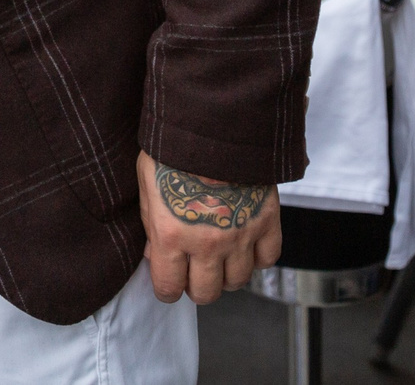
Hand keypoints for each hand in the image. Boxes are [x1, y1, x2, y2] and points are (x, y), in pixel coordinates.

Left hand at [136, 149, 280, 304]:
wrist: (213, 120)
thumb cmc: (171, 148)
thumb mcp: (146, 185)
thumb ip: (151, 225)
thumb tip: (155, 254)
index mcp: (171, 235)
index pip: (168, 287)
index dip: (166, 289)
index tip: (169, 282)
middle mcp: (206, 243)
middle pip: (206, 293)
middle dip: (196, 286)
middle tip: (194, 271)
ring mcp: (240, 234)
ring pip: (237, 281)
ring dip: (226, 274)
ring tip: (220, 257)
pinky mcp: (266, 220)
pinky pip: (268, 259)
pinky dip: (257, 257)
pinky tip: (246, 244)